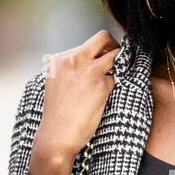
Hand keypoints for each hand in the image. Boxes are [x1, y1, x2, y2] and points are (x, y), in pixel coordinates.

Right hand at [33, 28, 120, 163]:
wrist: (56, 136)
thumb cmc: (57, 115)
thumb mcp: (56, 83)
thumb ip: (70, 69)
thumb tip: (90, 63)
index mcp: (59, 60)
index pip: (87, 44)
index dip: (98, 52)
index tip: (101, 61)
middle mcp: (74, 60)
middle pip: (103, 38)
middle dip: (114, 46)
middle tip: (116, 61)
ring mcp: (89, 71)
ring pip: (116, 55)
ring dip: (118, 66)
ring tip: (113, 79)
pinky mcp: (102, 85)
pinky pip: (116, 78)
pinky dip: (114, 86)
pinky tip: (107, 96)